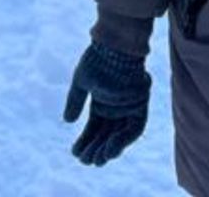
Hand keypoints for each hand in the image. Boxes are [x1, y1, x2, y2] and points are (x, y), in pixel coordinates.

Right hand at [62, 40, 149, 165]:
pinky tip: (109, 149)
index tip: (75, 153)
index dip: (85, 141)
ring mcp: (128, 108)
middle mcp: (116, 109)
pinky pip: (133, 129)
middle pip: (106, 135)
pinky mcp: (140, 107)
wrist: (115, 46)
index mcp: (102, 103)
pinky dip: (122, 140)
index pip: (94, 128)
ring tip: (97, 160)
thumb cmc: (98, 59)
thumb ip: (75, 101)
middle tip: (86, 162)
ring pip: (119, 136)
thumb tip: (67, 121)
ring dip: (109, 149)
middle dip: (96, 149)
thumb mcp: (81, 82)